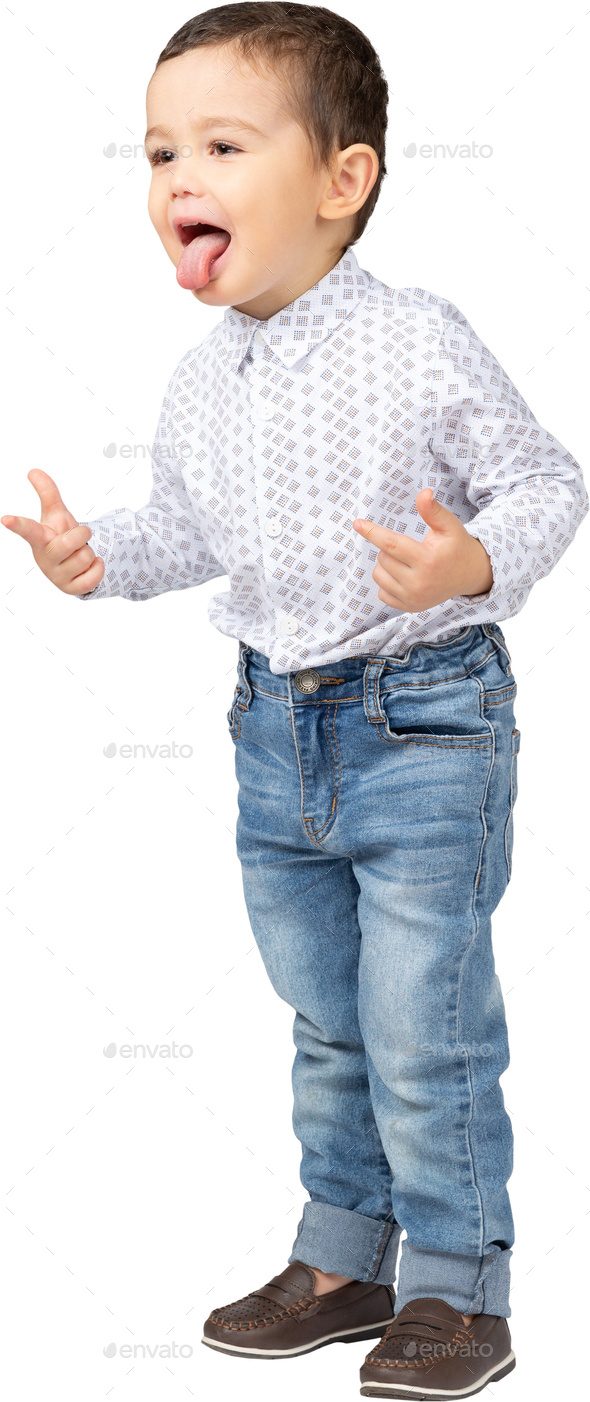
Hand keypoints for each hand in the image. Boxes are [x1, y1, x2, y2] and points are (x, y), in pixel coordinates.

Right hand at [1, 469, 104, 594]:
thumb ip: (48, 493)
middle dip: (81, 535)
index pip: (28, 529)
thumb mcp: (57, 515)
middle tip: (80, 537)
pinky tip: (91, 566)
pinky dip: (98, 568)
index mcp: (39, 539)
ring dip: (90, 553)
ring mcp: (56, 576)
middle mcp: (44, 559)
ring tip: (80, 554)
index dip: (18, 523)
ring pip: (85, 558)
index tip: (6, 519)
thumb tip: (33, 471)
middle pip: (68, 543)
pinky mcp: (71, 590)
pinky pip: (93, 576)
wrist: (75, 564)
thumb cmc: (60, 536)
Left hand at [353, 488, 492, 611]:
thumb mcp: (449, 525)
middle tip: (410, 548)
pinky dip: (387, 582)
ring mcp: (413, 598)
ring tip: (405, 560)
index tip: (357, 523)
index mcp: (428, 560)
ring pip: (378, 575)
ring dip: (386, 564)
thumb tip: (424, 492)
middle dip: (390, 548)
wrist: (470, 575)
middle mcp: (419, 582)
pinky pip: (382, 592)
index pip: (391, 544)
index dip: (372, 532)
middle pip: (383, 558)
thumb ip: (433, 510)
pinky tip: (404, 576)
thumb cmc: (456, 545)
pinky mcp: (409, 607)